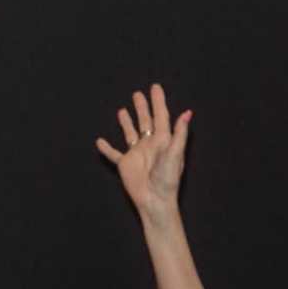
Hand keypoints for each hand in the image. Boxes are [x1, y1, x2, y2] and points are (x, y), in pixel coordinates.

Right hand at [96, 83, 190, 222]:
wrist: (155, 201)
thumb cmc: (167, 179)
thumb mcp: (175, 154)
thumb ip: (179, 133)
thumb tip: (188, 113)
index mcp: (162, 141)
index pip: (161, 116)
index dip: (158, 101)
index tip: (155, 87)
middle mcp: (149, 145)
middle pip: (145, 121)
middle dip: (143, 107)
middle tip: (138, 94)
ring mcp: (137, 154)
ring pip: (131, 133)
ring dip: (127, 122)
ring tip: (122, 110)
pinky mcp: (125, 165)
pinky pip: (114, 154)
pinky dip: (106, 148)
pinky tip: (99, 141)